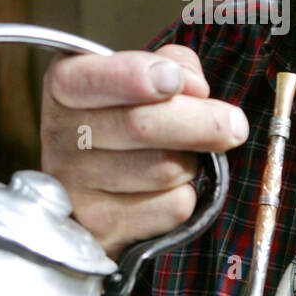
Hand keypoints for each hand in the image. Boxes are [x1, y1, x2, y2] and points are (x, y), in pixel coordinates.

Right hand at [40, 45, 248, 256]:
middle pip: (141, 125)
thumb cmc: (126, 125)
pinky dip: (185, 197)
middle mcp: (61, 137)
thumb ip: (173, 64)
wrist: (97, 196)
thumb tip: (196, 90)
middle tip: (235, 124)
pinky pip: (172, 207)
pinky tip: (164, 191)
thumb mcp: (144, 78)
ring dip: (192, 162)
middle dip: (202, 123)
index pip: (94, 79)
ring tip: (179, 157)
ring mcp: (76, 189)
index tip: (173, 80)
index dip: (135, 77)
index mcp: (66, 87)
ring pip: (165, 169)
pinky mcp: (102, 231)